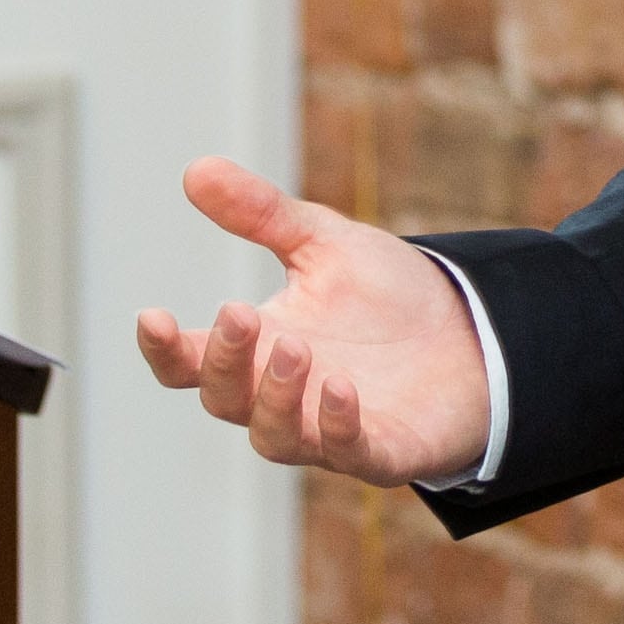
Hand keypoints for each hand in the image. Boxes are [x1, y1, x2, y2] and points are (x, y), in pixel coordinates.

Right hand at [136, 157, 489, 487]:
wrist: (470, 329)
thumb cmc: (387, 294)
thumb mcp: (323, 242)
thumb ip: (261, 214)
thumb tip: (196, 169)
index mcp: (260, 347)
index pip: (192, 363)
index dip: (166, 348)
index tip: (153, 316)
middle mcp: (283, 395)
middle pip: (226, 399)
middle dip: (228, 361)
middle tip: (243, 311)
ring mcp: (327, 429)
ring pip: (274, 437)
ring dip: (277, 398)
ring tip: (297, 348)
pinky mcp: (381, 450)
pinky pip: (348, 454)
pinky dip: (338, 428)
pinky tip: (341, 390)